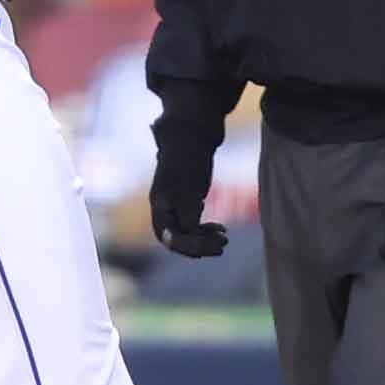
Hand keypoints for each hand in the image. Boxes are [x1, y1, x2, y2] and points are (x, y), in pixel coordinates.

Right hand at [149, 128, 226, 258]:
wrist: (192, 137)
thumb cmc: (188, 159)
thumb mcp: (189, 185)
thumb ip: (187, 209)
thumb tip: (189, 231)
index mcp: (159, 205)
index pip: (167, 236)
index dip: (186, 245)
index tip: (208, 247)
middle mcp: (164, 209)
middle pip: (177, 238)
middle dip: (198, 246)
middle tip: (222, 245)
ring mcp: (175, 206)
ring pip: (187, 233)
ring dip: (205, 239)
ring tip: (225, 239)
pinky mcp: (186, 202)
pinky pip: (193, 224)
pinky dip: (206, 230)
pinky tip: (222, 229)